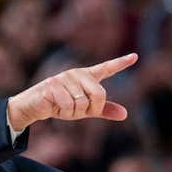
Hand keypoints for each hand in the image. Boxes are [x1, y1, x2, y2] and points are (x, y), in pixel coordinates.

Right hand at [7, 53, 136, 130]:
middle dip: (92, 109)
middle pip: (99, 94)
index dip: (121, 63)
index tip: (135, 56)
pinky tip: (56, 107)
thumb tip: (125, 114)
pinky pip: (69, 105)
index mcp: (87, 77)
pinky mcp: (53, 84)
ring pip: (82, 102)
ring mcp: (64, 77)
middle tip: (79, 111)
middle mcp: (77, 73)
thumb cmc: (61, 105)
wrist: (35, 106)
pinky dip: (65, 112)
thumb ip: (104, 110)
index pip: (107, 68)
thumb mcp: (85, 110)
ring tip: (64, 108)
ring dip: (75, 113)